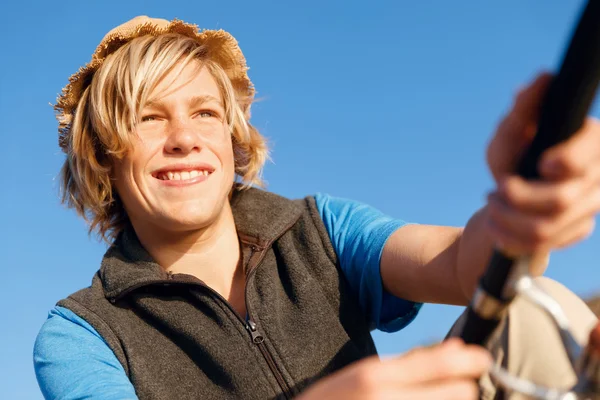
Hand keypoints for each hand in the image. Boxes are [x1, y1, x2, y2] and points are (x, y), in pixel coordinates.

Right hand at [297, 338, 490, 399]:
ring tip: (441, 395)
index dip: (471, 360)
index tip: (483, 359)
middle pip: (461, 393)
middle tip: (458, 386)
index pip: (442, 363)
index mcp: (377, 376)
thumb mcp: (364, 373)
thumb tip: (455, 348)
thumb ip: (409, 363)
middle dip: (462, 388)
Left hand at [485, 72, 599, 255]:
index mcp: (591, 142)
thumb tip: (543, 78)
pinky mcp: (577, 230)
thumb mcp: (510, 131)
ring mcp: (590, 207)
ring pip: (547, 228)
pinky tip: (495, 225)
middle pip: (561, 199)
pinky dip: (509, 237)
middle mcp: (598, 176)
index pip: (591, 155)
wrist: (509, 194)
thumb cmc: (514, 153)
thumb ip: (525, 108)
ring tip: (491, 205)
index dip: (567, 161)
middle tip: (495, 190)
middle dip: (516, 197)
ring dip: (506, 219)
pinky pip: (542, 246)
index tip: (541, 164)